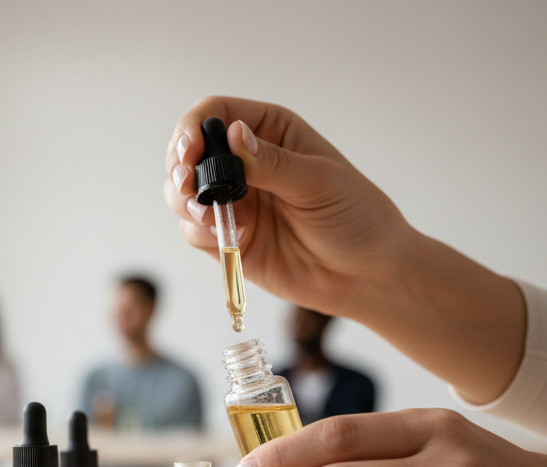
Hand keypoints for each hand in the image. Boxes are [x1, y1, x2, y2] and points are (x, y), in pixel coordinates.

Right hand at [165, 95, 525, 406]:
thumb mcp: (320, 182)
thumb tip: (232, 136)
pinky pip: (194, 231)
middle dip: (180, 169)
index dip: (193, 128)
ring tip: (211, 217)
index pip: (214, 113)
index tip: (190, 153)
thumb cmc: (356, 218)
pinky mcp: (227, 238)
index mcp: (269, 132)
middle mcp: (244, 163)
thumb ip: (272, 162)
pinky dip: (200, 233)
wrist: (366, 275)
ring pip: (182, 193)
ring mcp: (234, 201)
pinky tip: (230, 239)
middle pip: (188, 151)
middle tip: (189, 187)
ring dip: (186, 204)